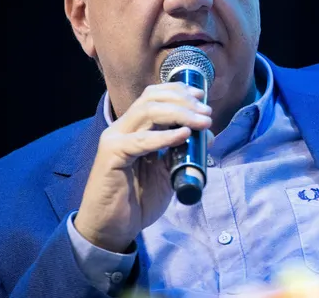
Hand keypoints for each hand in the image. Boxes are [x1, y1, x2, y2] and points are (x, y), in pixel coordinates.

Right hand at [73, 82, 212, 251]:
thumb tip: (206, 135)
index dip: (178, 92)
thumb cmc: (138, 200)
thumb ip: (183, 152)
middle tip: (206, 114)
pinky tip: (183, 135)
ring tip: (201, 122)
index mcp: (134, 128)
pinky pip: (141, 141)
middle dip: (184, 102)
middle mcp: (122, 128)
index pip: (153, 96)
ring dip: (180, 114)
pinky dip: (164, 137)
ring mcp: (115, 139)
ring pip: (148, 112)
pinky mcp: (111, 155)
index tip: (202, 97)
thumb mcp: (167, 172)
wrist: (112, 228)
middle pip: (152, 99)